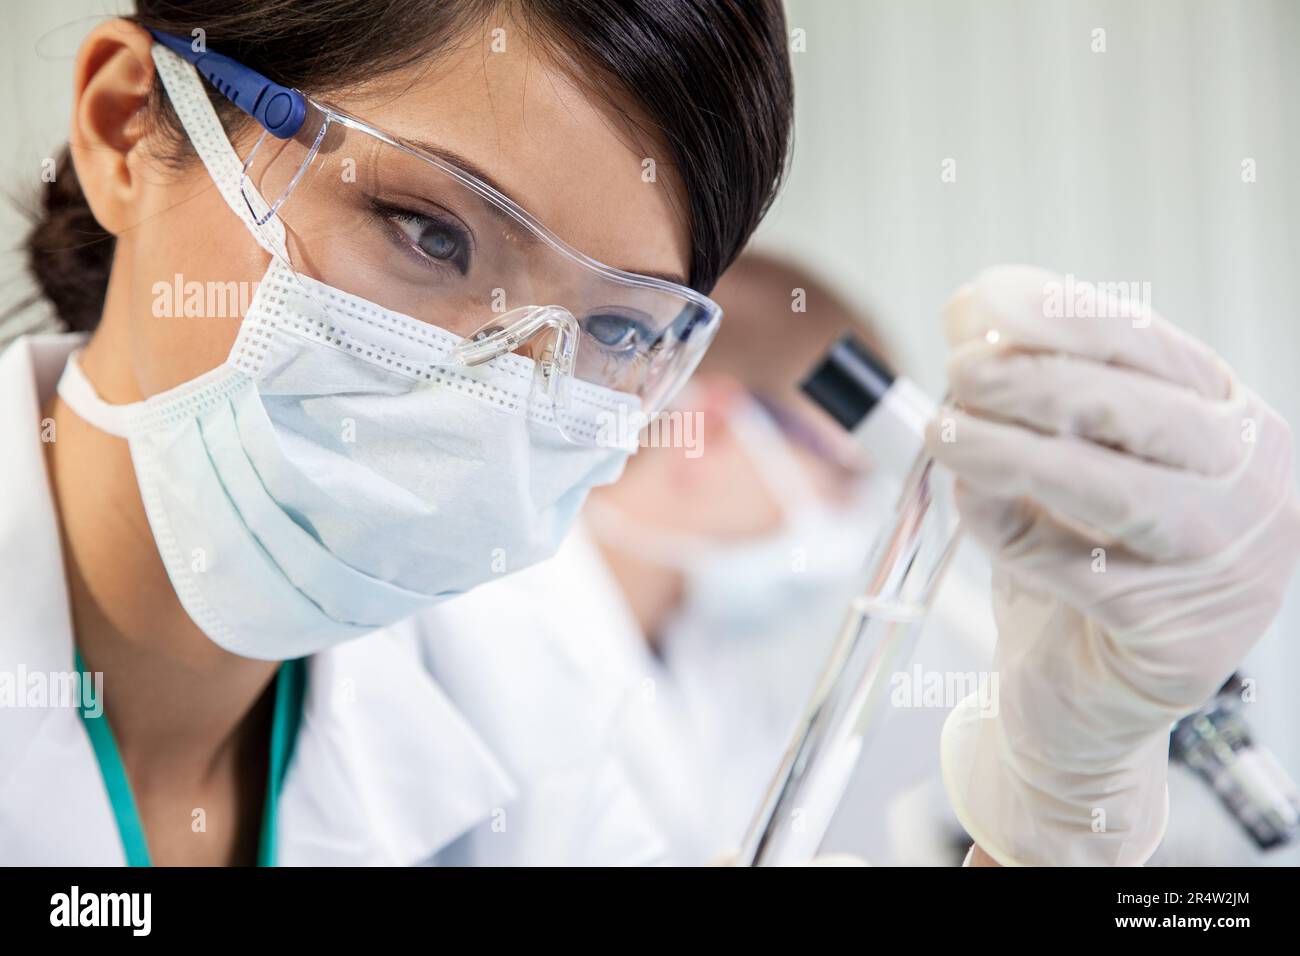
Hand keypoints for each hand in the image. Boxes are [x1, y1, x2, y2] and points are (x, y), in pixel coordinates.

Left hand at [926, 265, 1299, 865]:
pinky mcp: (1183, 640)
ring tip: (944, 435)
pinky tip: (975, 513)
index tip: (981, 300)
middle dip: (1031, 380)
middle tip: (956, 373)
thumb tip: (971, 310)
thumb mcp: (1045, 460)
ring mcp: (1231, 566)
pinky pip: (1078, 570)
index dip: (1062, 315)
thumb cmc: (1070, 561)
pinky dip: (1009, 534)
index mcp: (1227, 421)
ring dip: (1010, 453)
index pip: (1149, 347)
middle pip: (1136, 408)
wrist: (1075, 690)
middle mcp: (1252, 485)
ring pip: (1109, 487)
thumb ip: (1021, 389)